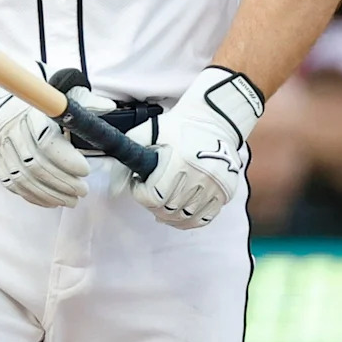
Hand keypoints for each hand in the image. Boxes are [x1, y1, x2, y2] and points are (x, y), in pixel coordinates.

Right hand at [0, 55, 91, 206]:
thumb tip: (108, 106)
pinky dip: (34, 196)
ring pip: (25, 179)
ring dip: (51, 193)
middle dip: (63, 182)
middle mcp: (9, 130)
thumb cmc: (26, 87)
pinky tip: (52, 200)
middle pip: (36, 164)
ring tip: (72, 199)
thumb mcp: (54, 83)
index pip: (45, 140)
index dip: (66, 159)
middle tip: (83, 189)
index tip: (84, 169)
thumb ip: (81, 98)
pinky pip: (13, 184)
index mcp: (27, 110)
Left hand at [116, 67, 263, 229]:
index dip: (140, 194)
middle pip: (168, 209)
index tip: (139, 183)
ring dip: (169, 215)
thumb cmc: (176, 127)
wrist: (213, 120)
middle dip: (153, 205)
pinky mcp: (226, 191)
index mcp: (180, 160)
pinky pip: (205, 219)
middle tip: (151, 193)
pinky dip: (189, 221)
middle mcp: (200, 175)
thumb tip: (115, 192)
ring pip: (185, 217)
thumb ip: (126, 161)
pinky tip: (179, 214)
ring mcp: (216, 185)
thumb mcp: (145, 134)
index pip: (154, 196)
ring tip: (163, 204)